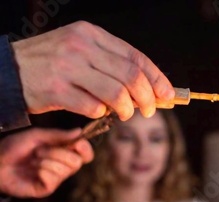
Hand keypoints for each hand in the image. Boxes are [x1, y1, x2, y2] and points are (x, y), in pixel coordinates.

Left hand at [0, 128, 92, 197]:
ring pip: (64, 171)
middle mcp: (62, 166)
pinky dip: (42, 172)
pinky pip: (53, 180)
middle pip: (77, 162)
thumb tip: (80, 132)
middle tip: (40, 151)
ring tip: (33, 160)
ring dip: (46, 162)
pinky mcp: (46, 188)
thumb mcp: (37, 136)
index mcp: (62, 152)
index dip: (85, 149)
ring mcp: (55, 178)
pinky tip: (33, 171)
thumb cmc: (13, 147)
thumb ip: (59, 135)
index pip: (85, 155)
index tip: (78, 144)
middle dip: (58, 154)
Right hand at [11, 21, 174, 120]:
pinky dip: (101, 114)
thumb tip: (151, 91)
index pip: (135, 57)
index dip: (157, 78)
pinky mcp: (57, 89)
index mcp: (91, 34)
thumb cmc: (54, 66)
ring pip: (116, 93)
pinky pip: (93, 108)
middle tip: (150, 110)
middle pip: (131, 76)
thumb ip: (113, 66)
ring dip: (127, 110)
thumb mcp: (83, 54)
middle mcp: (81, 46)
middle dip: (148, 98)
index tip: (168, 95)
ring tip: (125, 114)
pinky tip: (96, 111)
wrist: (11, 71)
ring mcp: (68, 67)